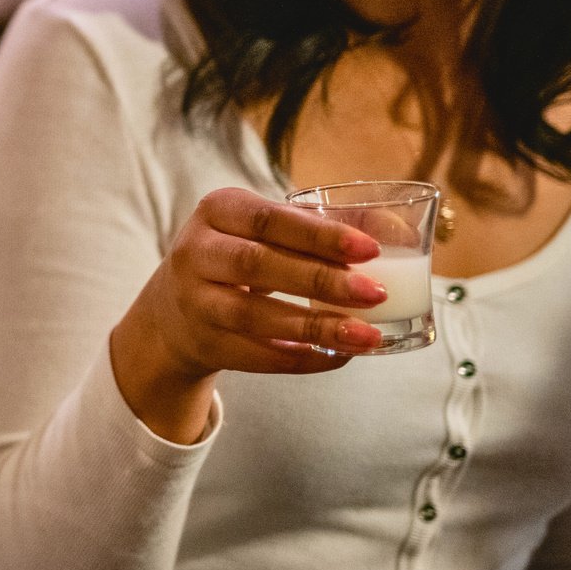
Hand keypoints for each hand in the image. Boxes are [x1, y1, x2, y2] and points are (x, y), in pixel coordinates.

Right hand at [108, 187, 387, 443]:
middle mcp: (195, 252)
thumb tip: (396, 227)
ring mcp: (194, 301)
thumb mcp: (265, 229)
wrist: (174, 308)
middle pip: (258, 264)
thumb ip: (323, 225)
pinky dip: (302, 359)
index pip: (269, 219)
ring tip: (367, 335)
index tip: (370, 249)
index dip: (320, 235)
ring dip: (316, 327)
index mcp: (217, 210)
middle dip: (322, 280)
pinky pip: (256, 356)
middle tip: (375, 293)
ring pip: (254, 315)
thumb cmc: (239, 256)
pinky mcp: (204, 343)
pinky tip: (339, 357)